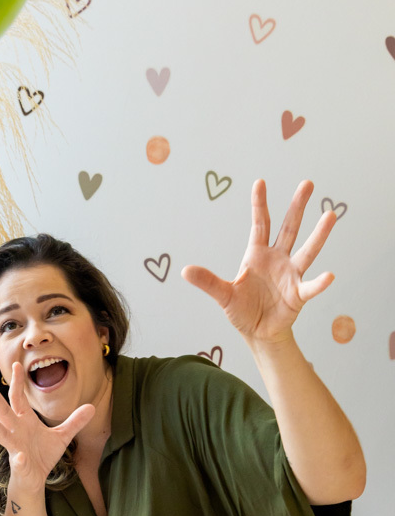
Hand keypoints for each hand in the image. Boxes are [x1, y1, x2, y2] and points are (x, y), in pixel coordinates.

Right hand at [0, 362, 95, 492]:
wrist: (35, 478)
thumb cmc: (43, 454)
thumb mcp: (62, 436)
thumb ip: (74, 422)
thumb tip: (92, 407)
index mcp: (24, 420)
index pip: (18, 398)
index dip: (18, 382)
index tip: (16, 365)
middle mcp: (15, 430)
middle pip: (3, 410)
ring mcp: (14, 447)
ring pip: (0, 433)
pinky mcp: (19, 464)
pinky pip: (18, 460)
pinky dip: (18, 459)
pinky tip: (19, 456)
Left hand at [182, 180, 337, 344]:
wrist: (259, 333)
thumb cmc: (242, 310)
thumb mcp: (223, 295)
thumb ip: (208, 281)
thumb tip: (184, 271)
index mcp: (257, 254)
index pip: (260, 224)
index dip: (259, 204)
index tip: (260, 182)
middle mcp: (278, 259)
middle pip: (288, 228)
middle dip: (297, 206)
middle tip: (307, 183)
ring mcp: (291, 274)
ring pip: (307, 251)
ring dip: (319, 234)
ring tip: (331, 214)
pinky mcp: (299, 294)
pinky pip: (311, 286)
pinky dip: (320, 283)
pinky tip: (330, 276)